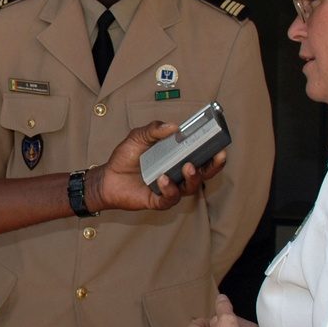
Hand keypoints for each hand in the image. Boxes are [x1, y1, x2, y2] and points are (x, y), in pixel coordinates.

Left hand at [87, 121, 226, 211]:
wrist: (106, 177)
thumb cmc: (125, 158)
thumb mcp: (138, 137)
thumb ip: (154, 129)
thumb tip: (174, 126)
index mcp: (176, 158)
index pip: (200, 155)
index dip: (213, 150)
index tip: (220, 142)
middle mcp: (177, 174)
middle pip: (203, 173)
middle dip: (214, 165)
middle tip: (217, 155)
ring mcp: (169, 188)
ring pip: (190, 187)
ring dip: (192, 177)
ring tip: (187, 166)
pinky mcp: (158, 200)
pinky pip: (170, 198)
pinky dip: (169, 189)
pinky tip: (163, 180)